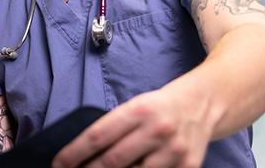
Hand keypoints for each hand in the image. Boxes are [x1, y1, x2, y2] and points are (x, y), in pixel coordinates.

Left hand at [52, 82, 214, 167]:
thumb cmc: (162, 106)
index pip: (97, 136)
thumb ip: (115, 128)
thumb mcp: (137, 106)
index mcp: (140, 110)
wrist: (206, 102)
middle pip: (111, 162)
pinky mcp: (189, 167)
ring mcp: (174, 151)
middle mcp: (157, 130)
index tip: (58, 164)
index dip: (73, 154)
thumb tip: (84, 155)